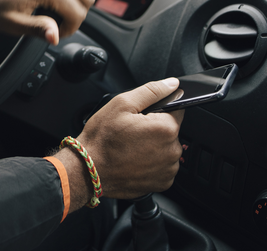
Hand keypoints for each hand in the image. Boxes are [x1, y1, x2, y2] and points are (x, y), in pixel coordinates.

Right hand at [54, 78, 184, 211]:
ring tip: (131, 147)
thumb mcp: (122, 104)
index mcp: (165, 128)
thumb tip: (173, 84)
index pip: (177, 110)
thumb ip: (151, 91)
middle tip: (132, 132)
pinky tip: (135, 160)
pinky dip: (152, 163)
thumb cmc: (102, 138)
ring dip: (154, 146)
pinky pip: (163, 167)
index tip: (142, 117)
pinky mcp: (162, 183)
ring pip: (167, 149)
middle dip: (155, 129)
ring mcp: (168, 170)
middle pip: (171, 131)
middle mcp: (171, 151)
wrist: (89, 170)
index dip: (158, 110)